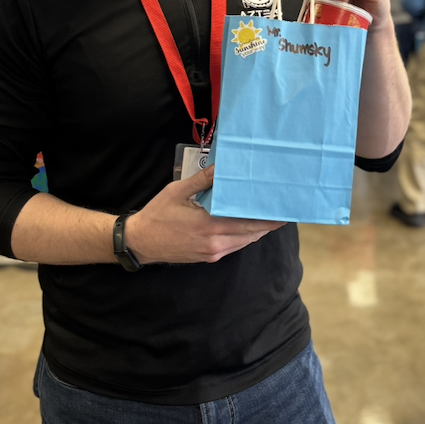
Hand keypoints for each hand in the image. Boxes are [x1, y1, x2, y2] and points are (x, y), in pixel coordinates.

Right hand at [126, 166, 285, 263]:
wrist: (141, 241)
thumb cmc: (158, 214)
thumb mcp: (178, 191)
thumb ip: (202, 180)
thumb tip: (222, 167)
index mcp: (209, 225)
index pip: (247, 223)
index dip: (267, 219)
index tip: (282, 211)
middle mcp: (215, 242)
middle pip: (250, 234)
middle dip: (268, 224)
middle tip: (283, 212)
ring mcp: (212, 252)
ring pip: (243, 242)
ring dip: (257, 230)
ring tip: (270, 217)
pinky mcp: (208, 256)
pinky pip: (233, 246)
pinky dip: (244, 236)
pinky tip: (248, 225)